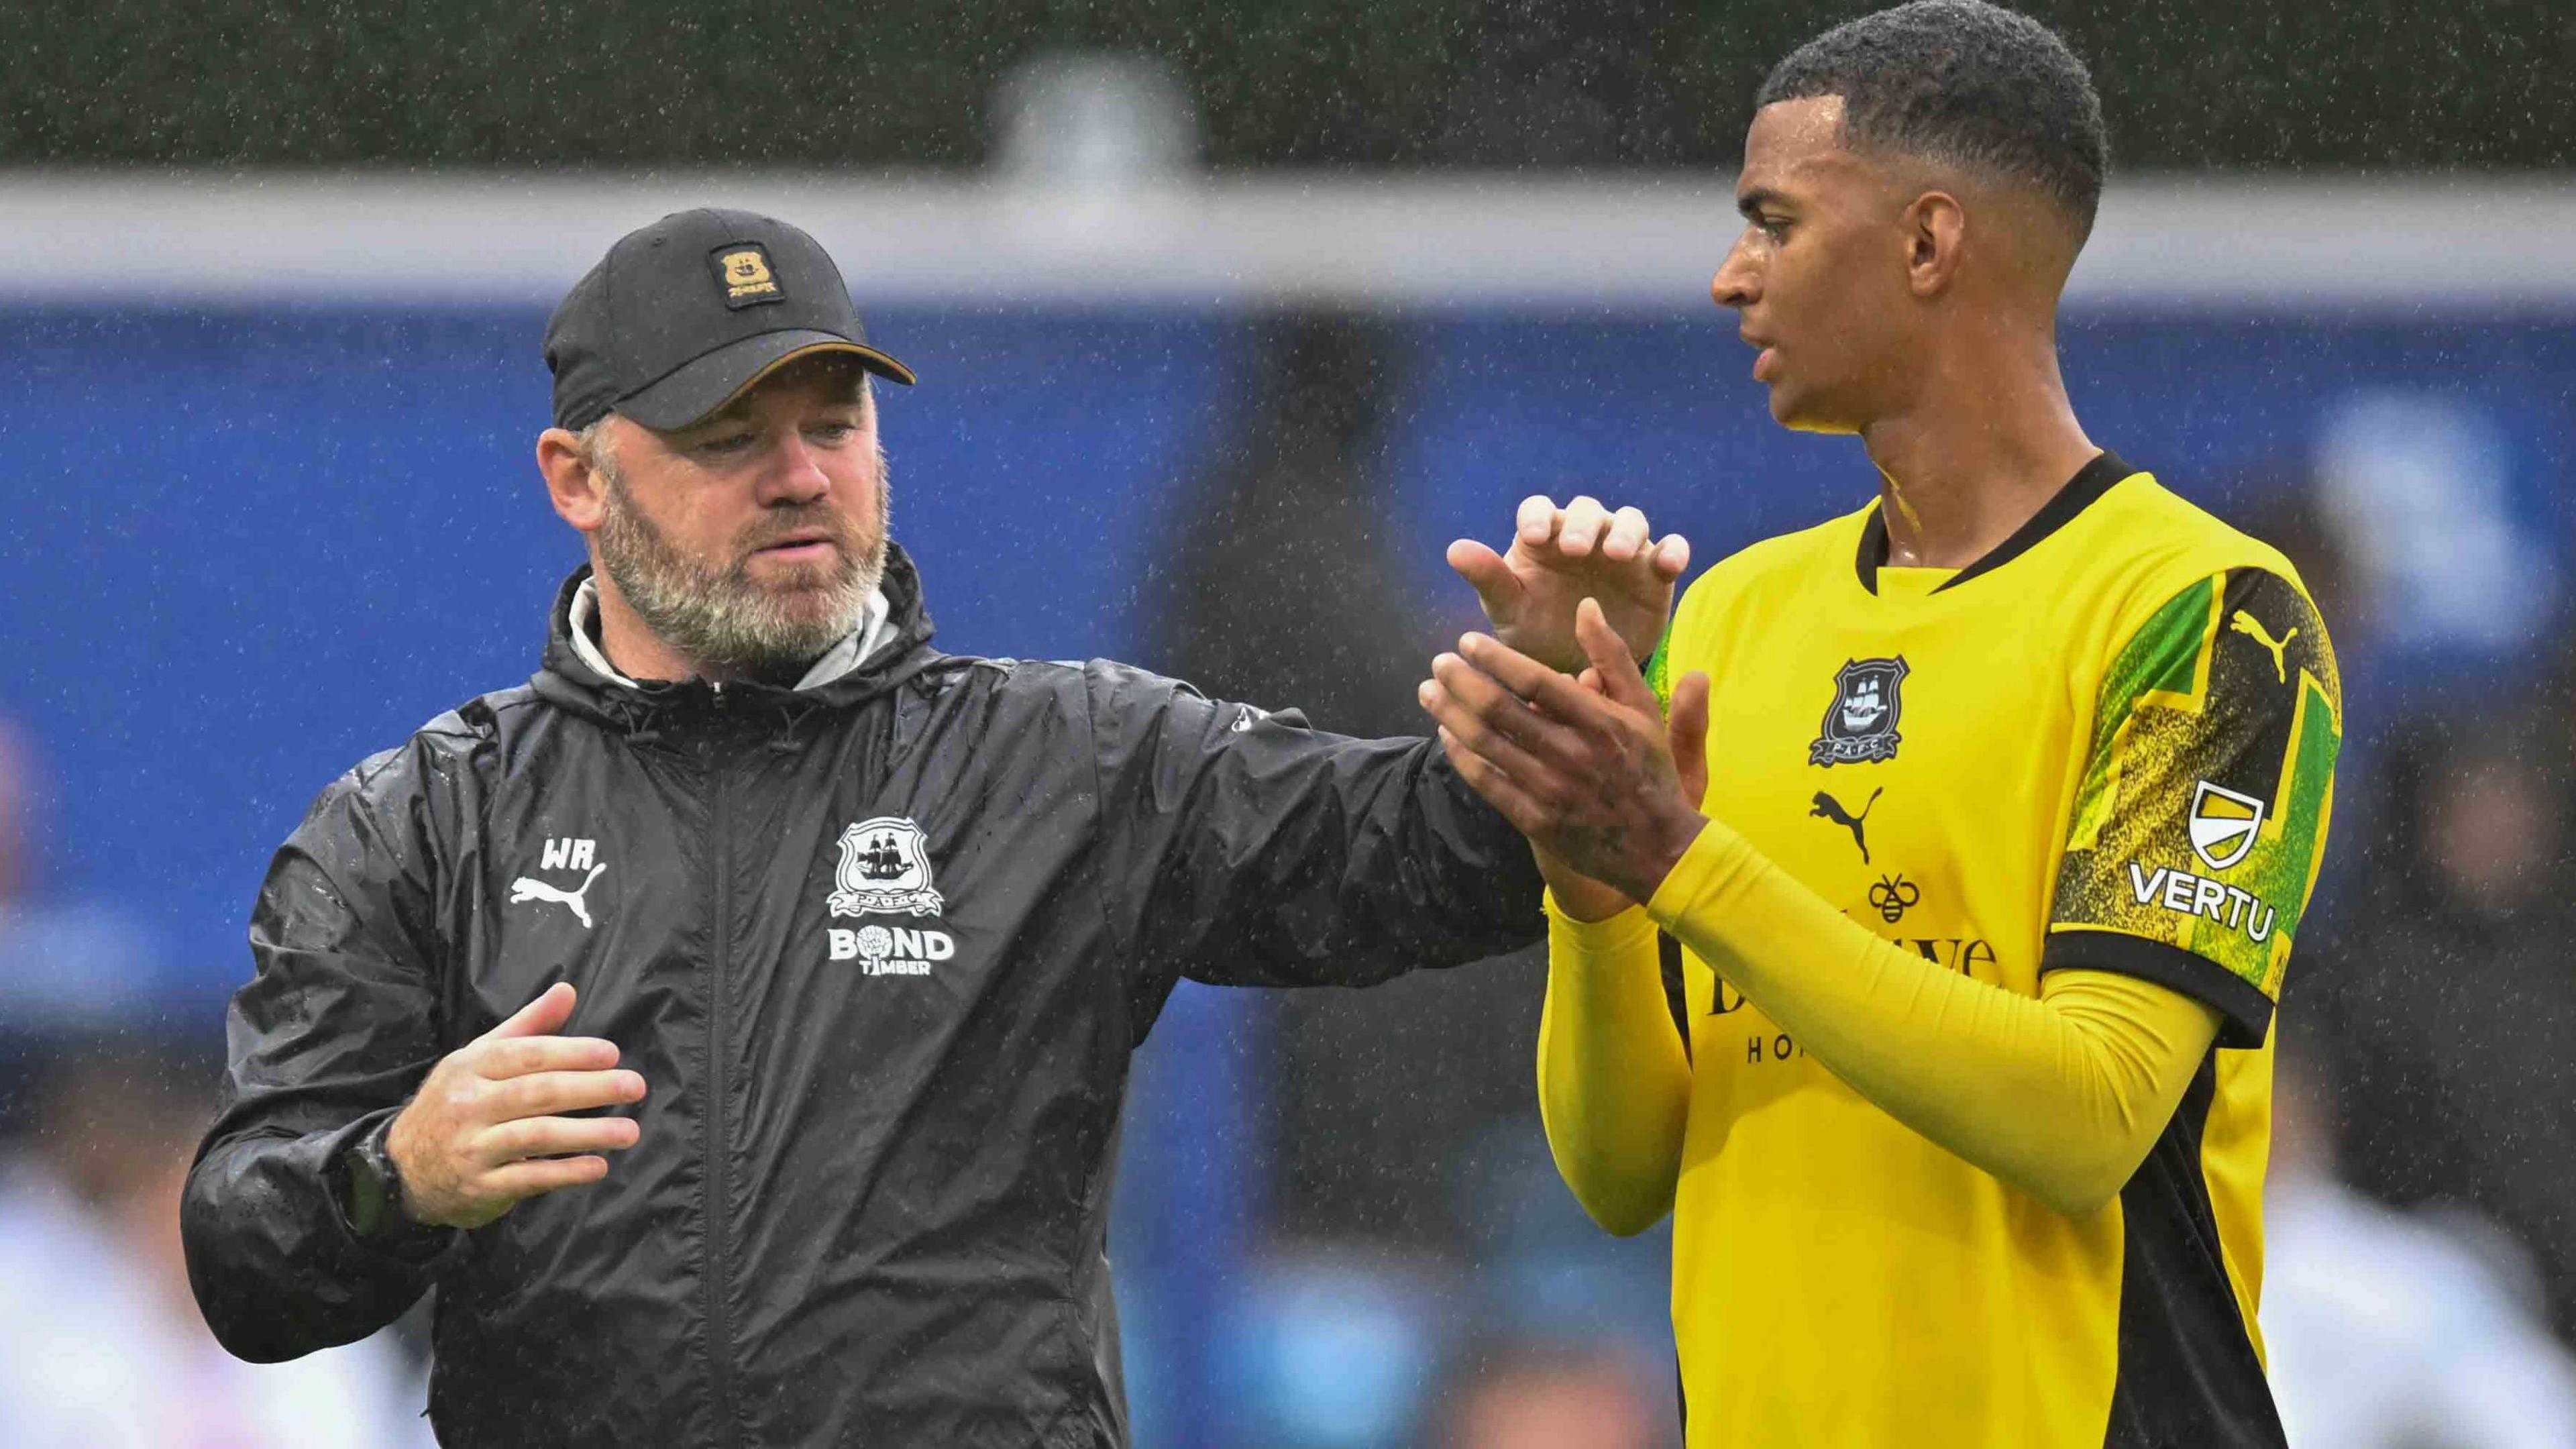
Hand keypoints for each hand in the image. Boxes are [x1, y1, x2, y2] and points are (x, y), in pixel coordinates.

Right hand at [384, 983, 645, 1229]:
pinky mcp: (481, 1187)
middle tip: (635, 1086)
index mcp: (471, 1067)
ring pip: (536, 1136)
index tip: (612, 1054)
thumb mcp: (480, 1058)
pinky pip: (529, 1178)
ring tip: (629, 1131)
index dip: (570, 1052)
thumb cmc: (455, 1103)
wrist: (402, 1168)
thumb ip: (527, 1026)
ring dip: (588, 1134)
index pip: (526, 1055)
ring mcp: (472, 1148)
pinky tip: (598, 1166)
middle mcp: (468, 1105)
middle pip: (537, 1093)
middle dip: (591, 1088)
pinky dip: (566, 1173)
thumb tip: (568, 990)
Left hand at [1419, 597, 1712, 904]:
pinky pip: (1487, 783)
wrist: (1657, 849)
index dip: (1495, 657)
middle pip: (1499, 710)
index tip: (1468, 641)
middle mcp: (1571, 754)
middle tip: (1439, 661)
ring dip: (1450, 714)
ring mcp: (1550, 790)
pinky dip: (1461, 756)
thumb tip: (1586, 608)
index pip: (1534, 680)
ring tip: (1428, 690)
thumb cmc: (1649, 771)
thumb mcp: (1644, 710)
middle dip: (1461, 681)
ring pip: (1486, 744)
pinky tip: (1446, 734)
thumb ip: (1614, 658)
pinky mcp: (1534, 820)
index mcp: (1599, 722)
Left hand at [1449, 495, 1688, 672]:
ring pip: (1632, 522)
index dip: (1537, 518)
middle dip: (1582, 525)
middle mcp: (1585, 535)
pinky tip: (1669, 565)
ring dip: (1626, 532)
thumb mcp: (1509, 610)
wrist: (1579, 669)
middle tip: (1575, 549)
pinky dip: (1673, 551)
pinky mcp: (1654, 573)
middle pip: (1587, 512)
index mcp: (1543, 538)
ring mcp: (1623, 551)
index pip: (1538, 511)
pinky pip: (1670, 551)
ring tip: (1618, 555)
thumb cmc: (1536, 631)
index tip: (1532, 538)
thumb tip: (1454, 550)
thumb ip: (1488, 578)